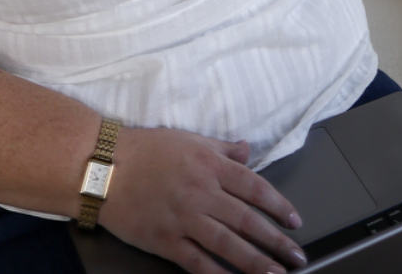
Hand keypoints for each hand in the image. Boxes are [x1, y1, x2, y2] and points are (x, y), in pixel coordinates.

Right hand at [97, 125, 306, 273]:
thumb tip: (246, 150)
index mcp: (211, 165)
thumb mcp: (189, 139)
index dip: (278, 206)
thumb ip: (221, 149)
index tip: (294, 221)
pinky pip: (197, 262)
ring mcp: (184, 219)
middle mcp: (203, 192)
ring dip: (256, 262)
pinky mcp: (166, 240)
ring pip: (228, 245)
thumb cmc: (146, 149)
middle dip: (276, 241)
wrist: (104, 166)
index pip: (255, 187)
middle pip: (247, 221)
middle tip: (297, 257)